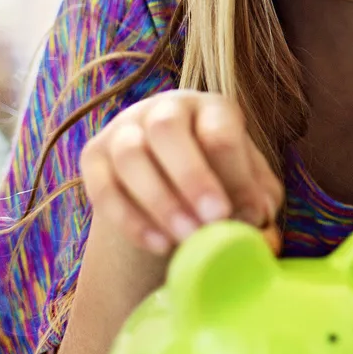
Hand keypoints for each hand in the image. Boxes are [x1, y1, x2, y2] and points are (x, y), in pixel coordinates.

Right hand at [80, 91, 283, 255]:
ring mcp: (125, 129)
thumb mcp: (250, 189)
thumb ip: (259, 203)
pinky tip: (158, 244)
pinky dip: (129, 220)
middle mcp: (165, 109)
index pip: (219, 129)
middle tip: (210, 221)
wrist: (173, 191)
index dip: (232, 172)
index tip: (239, 212)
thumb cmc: (223, 184)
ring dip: (159, 201)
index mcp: (212, 109)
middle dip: (190, 176)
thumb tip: (258, 224)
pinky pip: (102, 187)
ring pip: (130, 155)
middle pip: (167, 128)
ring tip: (185, 239)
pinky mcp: (94, 157)